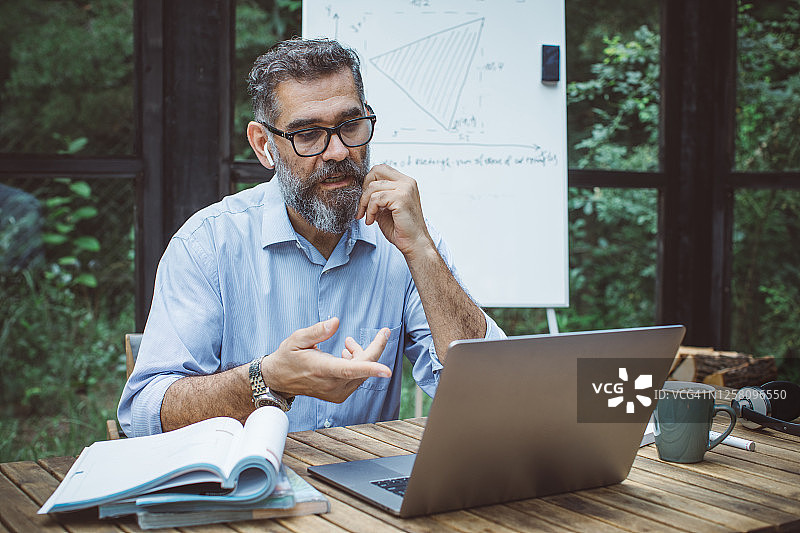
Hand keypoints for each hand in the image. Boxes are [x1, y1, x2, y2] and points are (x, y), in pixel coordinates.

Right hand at [261, 317, 391, 403]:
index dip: (371, 369)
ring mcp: (336, 393)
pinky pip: (357, 379)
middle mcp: (332, 384)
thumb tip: (336, 322)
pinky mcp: (338, 395)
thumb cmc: (288, 357)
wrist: (278, 380)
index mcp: (323, 369)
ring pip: (362, 374)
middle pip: (364, 368)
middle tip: (383, 332)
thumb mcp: (297, 339)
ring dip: (362, 356)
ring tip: (348, 344)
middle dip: (375, 348)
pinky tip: (346, 356)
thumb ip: (317, 330)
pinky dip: (358, 366)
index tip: (388, 371)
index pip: (350, 370)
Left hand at [357, 164, 433, 257]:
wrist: (414, 243)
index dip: (369, 182)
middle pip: (376, 171)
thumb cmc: (401, 228)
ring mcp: (406, 189)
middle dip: (365, 189)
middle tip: (363, 206)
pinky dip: (370, 210)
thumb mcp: (386, 207)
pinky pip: (376, 199)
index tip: (366, 200)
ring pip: (373, 187)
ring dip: (365, 204)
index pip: (381, 169)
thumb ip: (378, 195)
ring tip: (368, 217)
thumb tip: (362, 189)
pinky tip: (372, 220)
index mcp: (405, 182)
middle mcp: (407, 182)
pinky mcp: (401, 198)